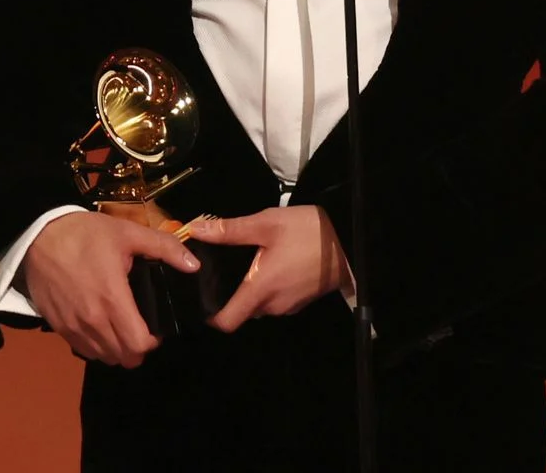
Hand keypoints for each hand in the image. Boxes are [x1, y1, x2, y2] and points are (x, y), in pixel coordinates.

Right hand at [22, 210, 200, 368]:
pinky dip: (96, 346)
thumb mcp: (128, 232)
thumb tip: (194, 265)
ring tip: (120, 328)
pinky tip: (99, 326)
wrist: (39, 234)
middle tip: (140, 329)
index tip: (155, 329)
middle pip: (123, 357)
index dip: (153, 342)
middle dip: (137, 349)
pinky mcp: (57, 326)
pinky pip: (83, 350)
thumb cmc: (85, 234)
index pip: (139, 345)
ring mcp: (73, 326)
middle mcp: (92, 320)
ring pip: (103, 357)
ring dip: (116, 349)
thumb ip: (164, 248)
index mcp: (112, 299)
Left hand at [189, 205, 351, 332]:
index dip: (210, 315)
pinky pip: (275, 301)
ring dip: (250, 290)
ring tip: (245, 263)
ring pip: (258, 306)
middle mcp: (273, 305)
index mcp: (260, 290)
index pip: (226, 322)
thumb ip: (229, 230)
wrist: (351, 239)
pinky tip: (268, 265)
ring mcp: (289, 306)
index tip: (201, 296)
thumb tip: (194, 229)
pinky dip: (268, 288)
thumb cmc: (308, 232)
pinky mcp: (301, 301)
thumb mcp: (266, 223)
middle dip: (229, 295)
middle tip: (221, 269)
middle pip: (240, 311)